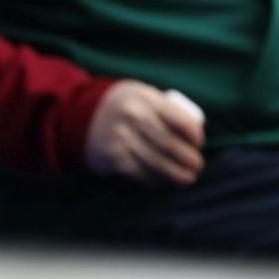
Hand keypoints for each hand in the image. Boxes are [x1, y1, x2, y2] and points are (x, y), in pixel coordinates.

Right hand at [84, 80, 205, 186]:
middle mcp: (133, 117)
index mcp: (147, 99)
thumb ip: (166, 108)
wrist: (80, 116)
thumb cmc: (125, 106)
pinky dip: (155, 180)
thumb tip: (197, 128)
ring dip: (176, 174)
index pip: (180, 120)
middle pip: (170, 144)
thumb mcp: (143, 96)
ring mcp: (121, 138)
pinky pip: (140, 173)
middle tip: (198, 166)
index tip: (199, 144)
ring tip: (187, 179)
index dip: (195, 135)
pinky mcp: (112, 158)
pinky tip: (163, 181)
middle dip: (188, 159)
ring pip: (157, 162)